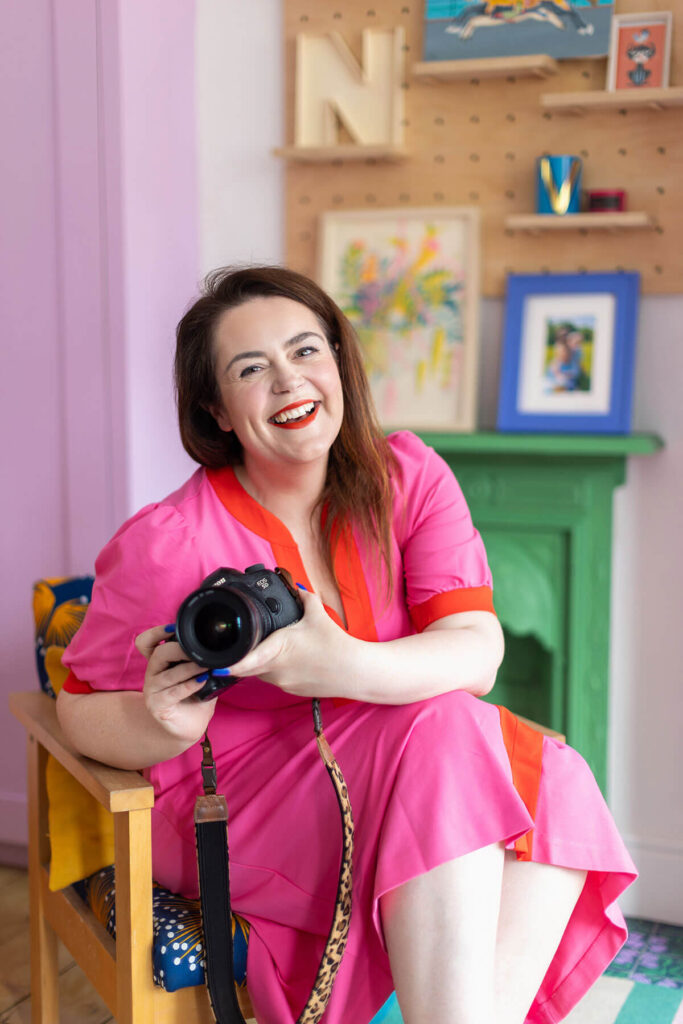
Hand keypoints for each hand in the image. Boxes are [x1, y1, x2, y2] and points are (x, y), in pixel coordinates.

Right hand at [135, 626, 217, 741]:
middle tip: (199, 650)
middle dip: (179, 649)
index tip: (173, 628)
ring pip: (167, 674)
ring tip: (206, 667)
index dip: (157, 632)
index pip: (146, 642)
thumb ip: (203, 659)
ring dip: (188, 668)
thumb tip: (224, 647)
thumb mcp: (199, 673)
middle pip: (158, 654)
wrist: (190, 726)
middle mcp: (152, 673)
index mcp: (159, 662)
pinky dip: (188, 686)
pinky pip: (172, 693)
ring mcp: (152, 691)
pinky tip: (202, 682)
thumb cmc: (195, 696)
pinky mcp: (157, 706)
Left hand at [226, 589, 353, 698]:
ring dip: (257, 663)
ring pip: (260, 673)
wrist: (354, 671)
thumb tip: (295, 586)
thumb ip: (304, 597)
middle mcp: (275, 670)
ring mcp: (282, 683)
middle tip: (232, 649)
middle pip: (246, 667)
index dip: (226, 664)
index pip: (243, 662)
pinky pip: (274, 679)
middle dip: (239, 659)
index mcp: (277, 649)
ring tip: (263, 649)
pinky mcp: (291, 690)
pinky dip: (274, 669)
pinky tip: (286, 660)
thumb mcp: (317, 614)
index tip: (213, 664)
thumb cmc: (335, 643)